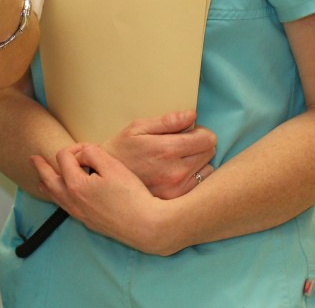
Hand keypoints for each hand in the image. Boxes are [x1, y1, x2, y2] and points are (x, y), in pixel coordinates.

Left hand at [31, 143, 180, 255]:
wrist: (147, 226)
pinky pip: (66, 208)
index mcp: (75, 185)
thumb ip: (92, 153)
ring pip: (56, 197)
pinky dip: (58, 199)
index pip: (64, 158)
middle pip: (49, 180)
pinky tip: (62, 198)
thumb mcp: (112, 165)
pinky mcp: (90, 222)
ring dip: (47, 184)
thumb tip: (82, 154)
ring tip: (40, 180)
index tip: (86, 149)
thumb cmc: (132, 196)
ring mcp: (80, 214)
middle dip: (41, 167)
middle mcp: (72, 201)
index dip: (74, 148)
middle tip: (33, 159)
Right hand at [102, 109, 216, 198]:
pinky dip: (193, 177)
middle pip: (210, 152)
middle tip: (182, 145)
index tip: (189, 132)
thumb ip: (167, 121)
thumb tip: (192, 115)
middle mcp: (176, 171)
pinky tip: (176, 174)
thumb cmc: (121, 149)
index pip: (208, 139)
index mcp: (167, 150)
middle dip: (200, 145)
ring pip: (207, 169)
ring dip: (198, 162)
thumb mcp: (137, 128)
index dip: (201, 132)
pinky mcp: (177, 199)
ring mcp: (178, 188)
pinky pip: (199, 185)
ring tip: (178, 160)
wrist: (104, 180)